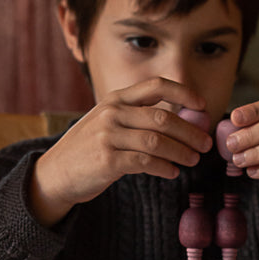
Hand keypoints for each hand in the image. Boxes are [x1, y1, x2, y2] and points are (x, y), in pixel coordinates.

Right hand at [30, 77, 211, 225]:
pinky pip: (145, 162)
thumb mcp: (107, 122)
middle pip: (162, 117)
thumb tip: (180, 122)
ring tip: (192, 160)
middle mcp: (112, 113)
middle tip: (204, 144)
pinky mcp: (107, 160)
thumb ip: (136, 117)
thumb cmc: (88, 149)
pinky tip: (172, 172)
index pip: (155, 86)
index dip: (183, 93)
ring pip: (157, 141)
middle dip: (190, 132)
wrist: (54, 173)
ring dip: (181, 152)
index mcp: (115, 99)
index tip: (202, 105)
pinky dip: (164, 168)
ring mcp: (108, 136)